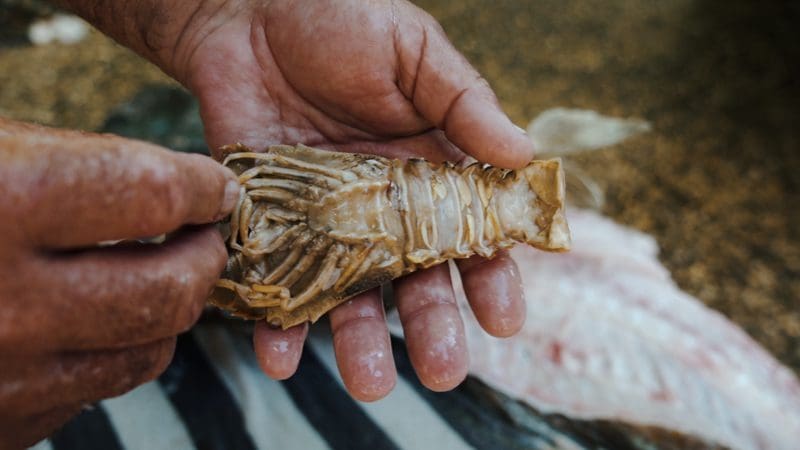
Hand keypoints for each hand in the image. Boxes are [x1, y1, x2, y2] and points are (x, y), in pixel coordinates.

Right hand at [0, 118, 237, 446]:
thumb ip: (69, 171)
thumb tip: (169, 191)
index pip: (152, 195)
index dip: (199, 187)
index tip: (214, 188)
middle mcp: (2, 303)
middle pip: (166, 291)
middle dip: (202, 260)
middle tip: (203, 238)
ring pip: (141, 355)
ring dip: (164, 314)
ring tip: (156, 279)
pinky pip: (86, 395)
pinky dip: (103, 357)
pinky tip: (85, 325)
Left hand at [179, 0, 530, 400]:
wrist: (246, 8)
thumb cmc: (340, 17)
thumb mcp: (414, 51)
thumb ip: (465, 102)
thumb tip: (524, 156)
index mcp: (431, 169)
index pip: (472, 234)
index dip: (490, 275)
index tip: (503, 318)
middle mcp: (385, 206)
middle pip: (415, 279)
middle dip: (432, 327)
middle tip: (442, 373)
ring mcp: (328, 220)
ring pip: (351, 294)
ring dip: (359, 342)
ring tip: (367, 384)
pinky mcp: (271, 221)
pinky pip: (277, 279)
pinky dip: (277, 320)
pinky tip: (279, 353)